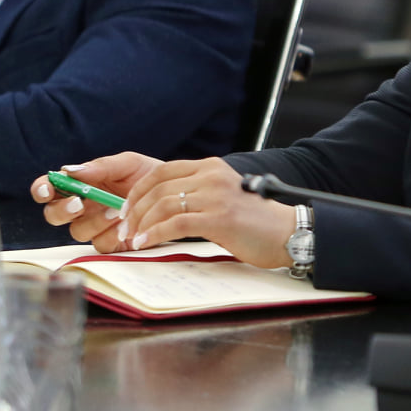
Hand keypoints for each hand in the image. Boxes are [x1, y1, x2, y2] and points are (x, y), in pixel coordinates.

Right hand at [32, 153, 162, 251]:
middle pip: (54, 215)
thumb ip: (100, 167)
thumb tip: (69, 170)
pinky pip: (99, 244)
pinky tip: (125, 224)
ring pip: (77, 231)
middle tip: (79, 203)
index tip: (47, 190)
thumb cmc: (147, 175)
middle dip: (62, 210)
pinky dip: (111, 233)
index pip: (50, 188)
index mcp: (80, 185)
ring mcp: (95, 227)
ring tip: (115, 209)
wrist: (175, 193)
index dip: (42, 190)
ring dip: (94, 220)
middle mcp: (82, 208)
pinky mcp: (110, 244)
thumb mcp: (128, 164)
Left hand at [120, 159, 295, 268]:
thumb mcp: (222, 196)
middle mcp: (212, 175)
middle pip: (158, 188)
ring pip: (164, 205)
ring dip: (142, 224)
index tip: (125, 210)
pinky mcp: (219, 217)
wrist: (286, 232)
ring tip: (134, 240)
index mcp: (211, 166)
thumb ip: (196, 194)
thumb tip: (159, 208)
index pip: (162, 171)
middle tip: (125, 230)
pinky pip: (176, 224)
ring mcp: (216, 195)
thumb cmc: (253, 221)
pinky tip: (146, 244)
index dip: (138, 191)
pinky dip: (155, 234)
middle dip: (135, 211)